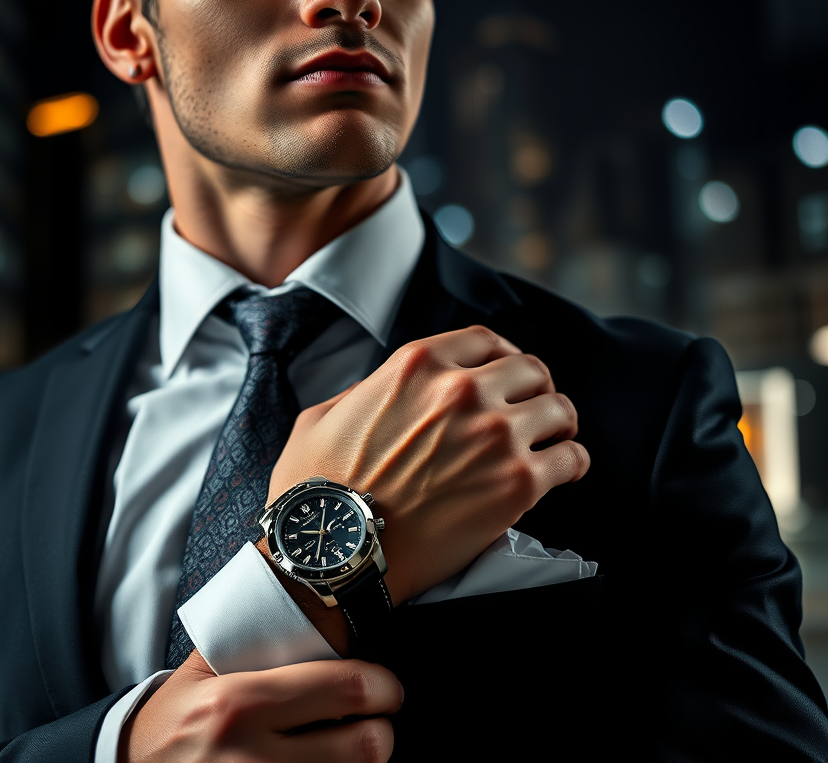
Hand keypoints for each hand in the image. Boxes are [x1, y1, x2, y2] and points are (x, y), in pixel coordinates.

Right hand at [121, 650, 402, 762]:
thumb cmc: (172, 720)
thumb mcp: (201, 673)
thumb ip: (252, 643)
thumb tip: (315, 612)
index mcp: (239, 702)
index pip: (343, 689)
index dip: (383, 687)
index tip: (387, 688)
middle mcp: (251, 754)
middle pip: (364, 746)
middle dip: (381, 731)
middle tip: (376, 721)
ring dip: (362, 762)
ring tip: (350, 746)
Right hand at [268, 325, 589, 604]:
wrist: (335, 551)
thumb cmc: (319, 489)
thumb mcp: (323, 416)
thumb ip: (366, 393)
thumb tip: (387, 394)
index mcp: (416, 365)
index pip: (484, 340)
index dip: (500, 355)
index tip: (505, 374)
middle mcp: (462, 390)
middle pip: (530, 369)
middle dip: (534, 388)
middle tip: (532, 410)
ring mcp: (495, 435)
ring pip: (559, 409)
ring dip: (558, 423)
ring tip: (552, 440)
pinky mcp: (517, 485)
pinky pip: (572, 459)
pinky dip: (572, 463)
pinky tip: (563, 472)